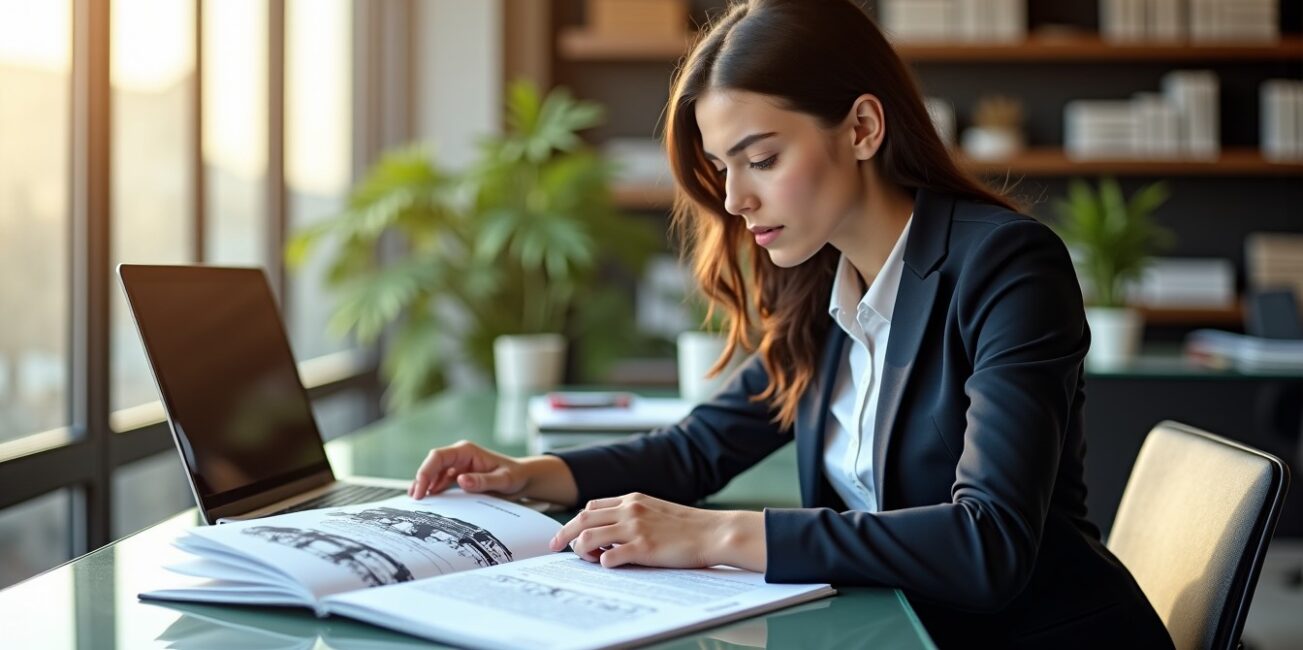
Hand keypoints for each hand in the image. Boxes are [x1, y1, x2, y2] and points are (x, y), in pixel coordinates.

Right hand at [408, 440, 578, 505]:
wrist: (522, 479)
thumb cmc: (514, 476)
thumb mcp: (503, 480)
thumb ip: (483, 481)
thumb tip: (461, 480)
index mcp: (467, 451)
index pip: (438, 456)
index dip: (425, 471)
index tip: (421, 489)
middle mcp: (459, 456)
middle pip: (432, 465)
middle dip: (421, 480)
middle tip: (415, 500)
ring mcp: (458, 466)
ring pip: (434, 474)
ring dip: (425, 486)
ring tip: (417, 502)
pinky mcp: (458, 476)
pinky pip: (441, 482)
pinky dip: (434, 491)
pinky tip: (429, 501)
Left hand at [548, 492, 766, 571]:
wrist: (714, 533)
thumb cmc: (688, 526)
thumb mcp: (656, 510)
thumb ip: (632, 515)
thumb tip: (609, 532)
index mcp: (632, 499)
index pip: (591, 506)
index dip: (576, 520)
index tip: (567, 533)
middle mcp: (629, 510)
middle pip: (581, 519)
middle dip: (563, 534)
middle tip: (554, 546)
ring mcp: (635, 528)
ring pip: (588, 538)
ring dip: (581, 551)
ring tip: (588, 560)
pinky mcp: (643, 548)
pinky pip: (608, 557)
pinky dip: (602, 563)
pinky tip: (608, 566)